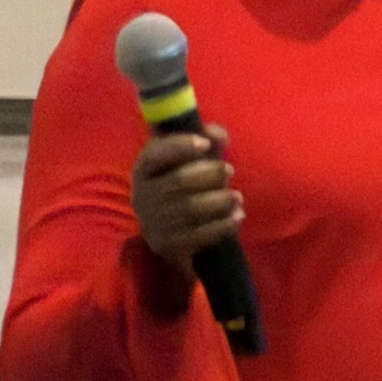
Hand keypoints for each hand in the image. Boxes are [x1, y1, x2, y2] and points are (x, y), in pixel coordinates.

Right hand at [129, 124, 243, 316]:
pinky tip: (238, 216)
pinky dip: (222, 225)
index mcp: (144, 169)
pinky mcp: (167, 245)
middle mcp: (143, 195)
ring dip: (220, 201)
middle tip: (230, 170)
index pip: (155, 153)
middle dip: (210, 174)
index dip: (180, 146)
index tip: (205, 144)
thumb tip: (217, 135)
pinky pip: (198, 235)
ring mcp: (153, 223)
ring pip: (190, 209)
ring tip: (237, 197)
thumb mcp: (191, 158)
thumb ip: (207, 139)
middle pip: (178, 182)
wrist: (170, 229)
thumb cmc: (183, 182)